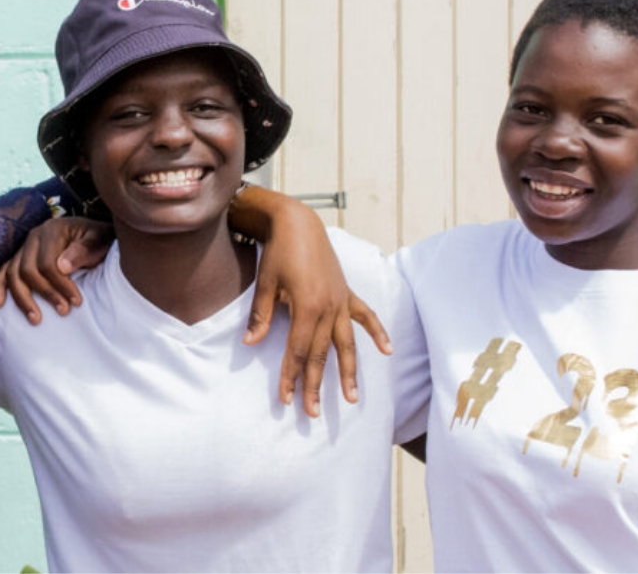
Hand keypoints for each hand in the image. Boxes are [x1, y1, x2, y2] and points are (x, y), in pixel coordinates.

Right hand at [0, 217, 113, 323]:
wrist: (94, 235)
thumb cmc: (98, 240)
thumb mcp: (99, 240)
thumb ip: (83, 250)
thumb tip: (61, 267)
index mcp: (53, 230)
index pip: (48, 263)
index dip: (61, 285)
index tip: (76, 302)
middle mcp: (34, 236)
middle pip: (28, 270)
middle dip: (45, 294)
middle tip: (63, 311)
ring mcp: (24, 247)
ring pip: (13, 274)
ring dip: (22, 299)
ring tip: (36, 320)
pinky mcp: (20, 257)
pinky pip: (3, 272)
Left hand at [246, 222, 390, 416]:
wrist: (297, 224)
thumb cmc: (278, 254)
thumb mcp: (265, 285)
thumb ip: (261, 316)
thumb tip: (250, 344)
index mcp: (306, 308)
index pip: (296, 352)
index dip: (290, 377)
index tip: (286, 399)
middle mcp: (329, 308)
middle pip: (320, 355)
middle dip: (315, 385)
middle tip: (312, 413)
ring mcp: (341, 301)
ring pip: (346, 344)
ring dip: (348, 372)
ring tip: (350, 398)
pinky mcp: (347, 293)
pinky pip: (365, 316)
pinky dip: (377, 333)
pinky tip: (387, 351)